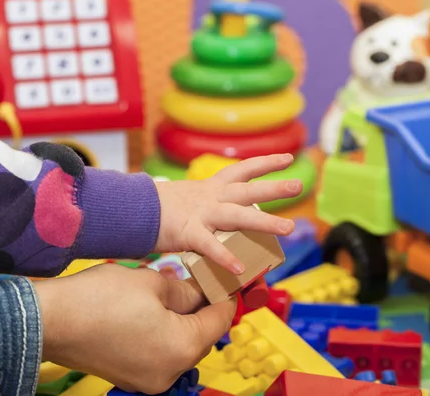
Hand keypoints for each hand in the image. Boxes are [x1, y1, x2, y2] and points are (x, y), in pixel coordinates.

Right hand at [35, 264, 235, 393]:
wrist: (49, 320)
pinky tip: (152, 309)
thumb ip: (185, 291)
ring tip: (170, 291)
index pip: (218, 321)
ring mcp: (148, 379)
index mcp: (181, 348)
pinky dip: (162, 332)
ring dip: (180, 320)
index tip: (227, 282)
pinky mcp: (129, 376)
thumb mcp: (152, 284)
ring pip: (178, 345)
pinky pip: (158, 353)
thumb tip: (199, 293)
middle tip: (197, 282)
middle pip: (199, 337)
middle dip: (201, 309)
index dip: (225, 297)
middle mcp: (169, 372)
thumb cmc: (99, 299)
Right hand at [154, 154, 302, 274]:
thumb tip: (220, 219)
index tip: (288, 159)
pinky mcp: (188, 233)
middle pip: (248, 189)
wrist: (131, 210)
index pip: (243, 169)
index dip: (266, 163)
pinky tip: (241, 270)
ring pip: (238, 216)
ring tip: (288, 228)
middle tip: (298, 185)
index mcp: (211, 187)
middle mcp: (210, 197)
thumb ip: (208, 207)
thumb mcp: (189, 199)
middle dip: (274, 187)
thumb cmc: (160, 208)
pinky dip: (225, 258)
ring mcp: (201, 214)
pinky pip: (210, 247)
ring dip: (264, 221)